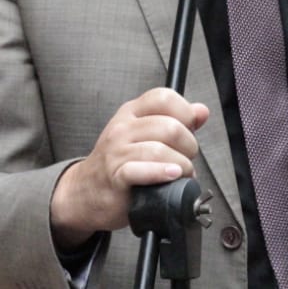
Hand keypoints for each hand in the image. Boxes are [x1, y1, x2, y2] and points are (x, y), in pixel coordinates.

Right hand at [49, 87, 209, 248]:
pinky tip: (170, 176)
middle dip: (189, 146)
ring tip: (181, 173)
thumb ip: (174, 120)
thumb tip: (201, 111)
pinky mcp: (115, 175)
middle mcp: (123, 128)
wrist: (85, 191)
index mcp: (132, 113)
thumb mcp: (143, 134)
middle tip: (186, 158)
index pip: (163, 97)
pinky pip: (141, 170)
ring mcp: (117, 151)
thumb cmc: (118, 162)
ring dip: (181, 166)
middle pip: (169, 127)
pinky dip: (161, 174)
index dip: (185, 112)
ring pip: (160, 149)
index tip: (191, 127)